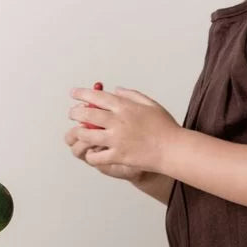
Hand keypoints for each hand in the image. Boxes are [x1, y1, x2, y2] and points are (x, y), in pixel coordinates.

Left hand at [66, 86, 181, 172]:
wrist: (174, 149)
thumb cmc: (165, 127)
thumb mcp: (151, 104)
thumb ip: (132, 95)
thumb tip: (116, 89)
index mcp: (125, 107)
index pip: (97, 97)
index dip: (82, 94)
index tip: (73, 93)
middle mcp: (118, 121)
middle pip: (87, 114)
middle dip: (75, 113)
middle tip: (72, 113)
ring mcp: (116, 139)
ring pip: (86, 135)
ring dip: (79, 132)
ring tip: (78, 132)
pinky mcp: (118, 156)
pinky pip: (96, 156)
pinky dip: (90, 154)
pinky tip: (91, 152)